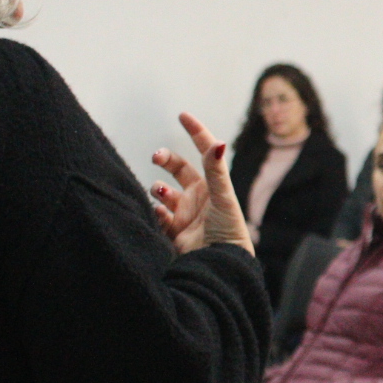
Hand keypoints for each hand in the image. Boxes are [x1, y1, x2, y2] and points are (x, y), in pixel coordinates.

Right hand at [151, 113, 253, 254]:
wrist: (221, 266)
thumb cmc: (230, 231)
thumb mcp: (223, 198)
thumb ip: (216, 171)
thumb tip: (217, 142)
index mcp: (213, 185)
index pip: (204, 153)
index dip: (195, 133)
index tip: (183, 116)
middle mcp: (198, 197)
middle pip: (178, 169)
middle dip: (165, 160)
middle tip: (156, 157)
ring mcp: (184, 214)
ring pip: (162, 193)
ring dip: (157, 188)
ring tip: (160, 193)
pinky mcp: (173, 233)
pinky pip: (156, 216)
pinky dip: (153, 211)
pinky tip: (159, 213)